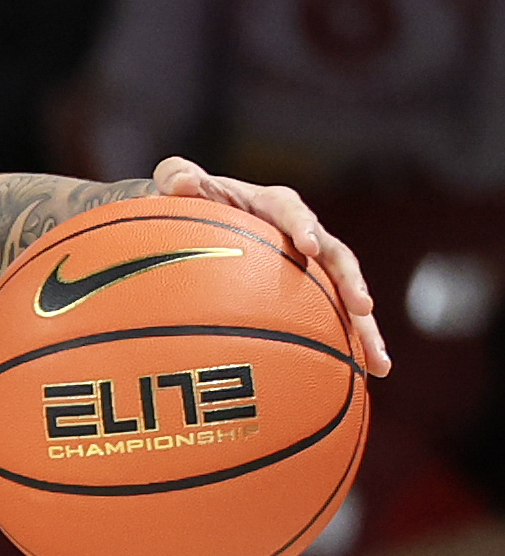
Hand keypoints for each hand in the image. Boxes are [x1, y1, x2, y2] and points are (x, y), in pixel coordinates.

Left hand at [153, 158, 389, 374]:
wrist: (198, 226)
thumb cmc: (187, 202)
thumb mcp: (176, 183)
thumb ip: (177, 176)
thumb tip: (182, 181)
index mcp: (274, 205)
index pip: (293, 212)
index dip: (303, 227)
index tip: (307, 246)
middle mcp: (304, 235)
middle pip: (337, 259)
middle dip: (352, 283)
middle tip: (363, 307)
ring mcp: (312, 269)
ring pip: (346, 298)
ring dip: (365, 328)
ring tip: (378, 363)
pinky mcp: (312, 296)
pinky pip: (334, 322)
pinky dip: (347, 348)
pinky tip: (361, 379)